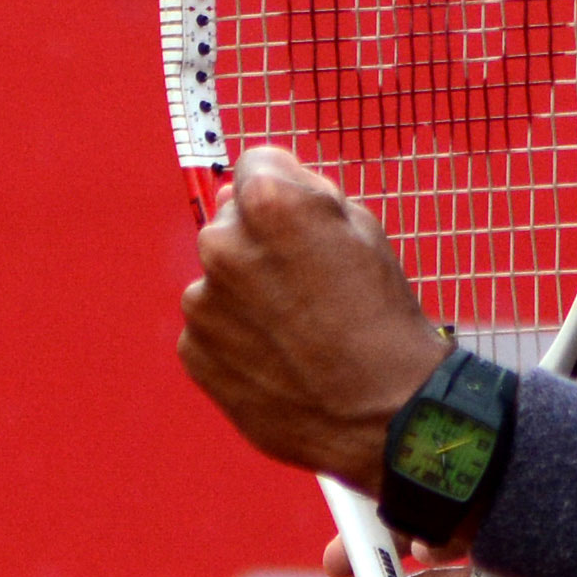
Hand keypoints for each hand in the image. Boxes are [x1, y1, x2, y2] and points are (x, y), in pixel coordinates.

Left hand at [178, 147, 443, 493]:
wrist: (382, 412)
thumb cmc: (382, 319)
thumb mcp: (366, 231)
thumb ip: (306, 197)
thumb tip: (255, 186)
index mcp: (269, 205)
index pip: (257, 165)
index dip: (289, 189)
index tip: (308, 220)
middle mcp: (223, 246)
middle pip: (233, 221)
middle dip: (263, 241)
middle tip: (309, 281)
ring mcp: (202, 303)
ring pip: (220, 278)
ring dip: (248, 292)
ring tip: (299, 327)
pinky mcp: (193, 350)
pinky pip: (212, 326)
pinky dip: (237, 335)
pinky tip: (281, 354)